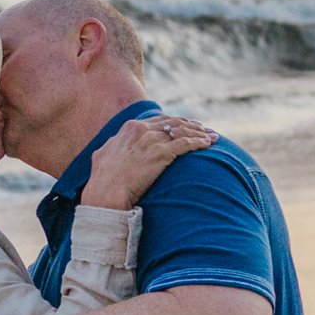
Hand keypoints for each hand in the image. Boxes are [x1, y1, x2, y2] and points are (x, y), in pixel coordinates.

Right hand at [81, 114, 214, 209]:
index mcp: (129, 128)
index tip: (187, 126)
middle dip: (192, 125)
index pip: (159, 120)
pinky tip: (209, 144)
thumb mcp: (103, 155)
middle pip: (174, 123)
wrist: (106, 193)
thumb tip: (111, 145)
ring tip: (212, 137)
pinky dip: (199, 142)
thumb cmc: (102, 181)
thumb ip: (113, 146)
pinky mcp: (161, 154)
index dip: (176, 122)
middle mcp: (142, 130)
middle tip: (204, 130)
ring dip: (200, 133)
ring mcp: (152, 141)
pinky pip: (186, 144)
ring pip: (182, 131)